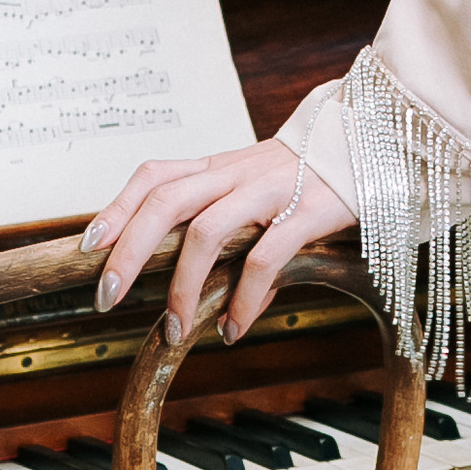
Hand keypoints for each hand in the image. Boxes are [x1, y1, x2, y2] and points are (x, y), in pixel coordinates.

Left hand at [85, 140, 356, 344]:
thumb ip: (232, 228)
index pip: (155, 175)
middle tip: (107, 297)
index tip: (88, 247)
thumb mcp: (262, 188)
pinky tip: (236, 327)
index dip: (116, 207)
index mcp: (222, 167)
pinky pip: (266, 257)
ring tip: (176, 330)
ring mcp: (273, 189)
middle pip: (166, 201)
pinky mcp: (311, 210)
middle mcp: (239, 172)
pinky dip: (245, 298)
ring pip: (207, 232)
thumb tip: (212, 295)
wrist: (382, 139)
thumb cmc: (315, 176)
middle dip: (129, 251)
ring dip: (183, 288)